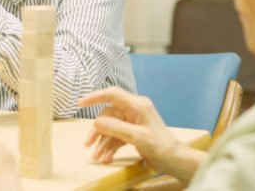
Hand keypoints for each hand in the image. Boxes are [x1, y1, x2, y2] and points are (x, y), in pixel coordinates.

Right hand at [79, 87, 201, 179]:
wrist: (174, 160)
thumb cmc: (161, 146)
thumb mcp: (137, 136)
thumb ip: (116, 128)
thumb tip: (96, 122)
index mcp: (137, 105)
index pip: (112, 95)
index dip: (95, 97)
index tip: (80, 103)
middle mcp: (134, 111)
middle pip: (108, 115)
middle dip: (97, 131)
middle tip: (87, 144)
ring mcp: (133, 122)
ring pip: (111, 128)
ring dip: (103, 142)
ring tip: (97, 157)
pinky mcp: (133, 133)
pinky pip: (116, 137)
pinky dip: (110, 147)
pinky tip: (106, 157)